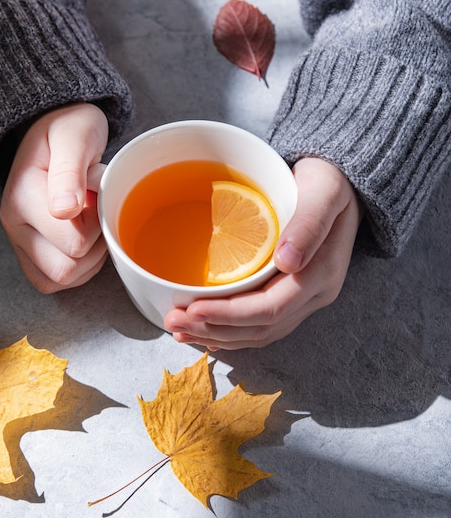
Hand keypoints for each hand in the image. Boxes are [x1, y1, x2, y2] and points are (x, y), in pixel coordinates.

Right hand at [0, 103, 108, 292]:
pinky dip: (79, 269)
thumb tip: (64, 210)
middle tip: (96, 212)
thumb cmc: (68, 131)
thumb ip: (70, 172)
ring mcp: (19, 241)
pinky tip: (86, 241)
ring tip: (91, 224)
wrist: (55, 129)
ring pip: (61, 280)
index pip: (75, 243)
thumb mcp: (75, 137)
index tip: (97, 196)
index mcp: (23, 197)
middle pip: (66, 269)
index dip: (98, 226)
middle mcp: (14, 224)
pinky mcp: (28, 253)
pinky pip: (56, 281)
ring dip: (88, 260)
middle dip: (94, 246)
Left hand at [164, 157, 362, 348]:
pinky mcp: (293, 297)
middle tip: (174, 322)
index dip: (229, 315)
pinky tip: (206, 329)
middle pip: (261, 328)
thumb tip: (287, 260)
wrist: (342, 185)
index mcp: (321, 273)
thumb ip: (309, 223)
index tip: (193, 310)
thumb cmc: (329, 182)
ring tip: (181, 330)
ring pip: (259, 333)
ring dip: (218, 335)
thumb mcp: (324, 190)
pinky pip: (261, 325)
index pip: (270, 309)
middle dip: (215, 328)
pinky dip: (231, 331)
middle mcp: (315, 294)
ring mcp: (305, 300)